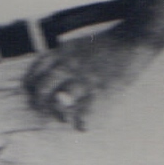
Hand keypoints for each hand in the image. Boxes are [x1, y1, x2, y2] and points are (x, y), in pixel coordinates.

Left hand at [24, 28, 154, 128]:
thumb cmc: (108, 44)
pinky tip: (82, 125)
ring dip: (58, 114)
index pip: (35, 71)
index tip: (32, 94)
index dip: (29, 86)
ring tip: (63, 118)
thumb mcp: (78, 44)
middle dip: (38, 103)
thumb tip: (50, 71)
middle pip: (42, 88)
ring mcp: (85, 78)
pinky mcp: (101, 90)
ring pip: (58, 101)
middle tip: (44, 111)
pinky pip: (85, 114)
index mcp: (63, 53)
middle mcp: (70, 65)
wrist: (134, 39)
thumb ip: (63, 56)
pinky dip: (81, 124)